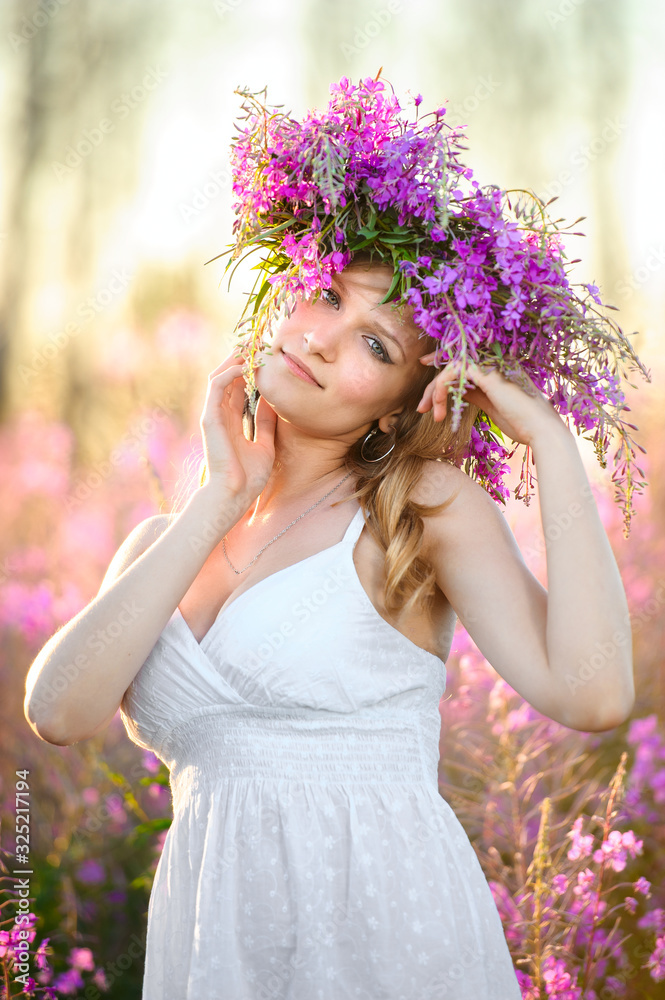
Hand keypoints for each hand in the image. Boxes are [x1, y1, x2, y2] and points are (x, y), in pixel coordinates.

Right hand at [199, 350, 276, 506]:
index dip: (251, 370)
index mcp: (232, 421)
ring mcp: (213, 415)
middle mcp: (221, 415)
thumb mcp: (265, 444)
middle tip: (259, 343)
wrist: (234, 495)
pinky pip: (217, 386)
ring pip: (220, 376)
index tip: (267, 357)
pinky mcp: (210, 417)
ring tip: (251, 346)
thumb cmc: (248, 478)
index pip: (239, 387)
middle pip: (229, 377)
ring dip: (235, 359)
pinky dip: (229, 372)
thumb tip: (273, 401)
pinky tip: (245, 365)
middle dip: (243, 359)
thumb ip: (266, 422)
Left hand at [417, 354, 565, 446]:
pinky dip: (441, 388)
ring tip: (430, 413)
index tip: (425, 366)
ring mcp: (491, 364)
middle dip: (433, 386)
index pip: (464, 358)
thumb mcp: (493, 406)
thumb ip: (476, 394)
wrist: (541, 431)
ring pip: (450, 368)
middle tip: (422, 408)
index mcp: (497, 366)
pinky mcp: (487, 373)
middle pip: (453, 363)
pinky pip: (452, 373)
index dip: (442, 361)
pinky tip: (440, 407)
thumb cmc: (522, 424)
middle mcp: (494, 360)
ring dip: (435, 391)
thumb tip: (458, 391)